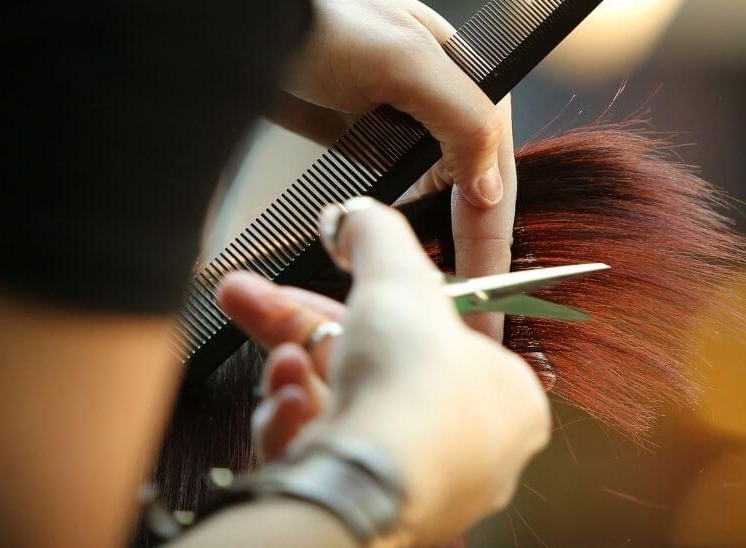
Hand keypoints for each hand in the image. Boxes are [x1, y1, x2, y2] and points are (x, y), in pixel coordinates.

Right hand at [217, 198, 549, 547]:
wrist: (373, 483)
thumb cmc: (413, 391)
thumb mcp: (398, 280)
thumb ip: (376, 237)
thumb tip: (353, 215)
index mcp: (507, 397)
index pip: (428, 338)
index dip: (361, 303)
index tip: (315, 284)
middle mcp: (473, 451)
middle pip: (374, 374)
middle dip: (301, 332)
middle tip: (247, 300)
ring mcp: (421, 490)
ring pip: (346, 420)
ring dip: (299, 381)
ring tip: (278, 363)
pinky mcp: (368, 520)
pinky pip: (330, 465)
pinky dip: (299, 432)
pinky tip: (284, 412)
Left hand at [270, 0, 516, 339]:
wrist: (251, 22)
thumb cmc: (320, 20)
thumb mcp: (402, 62)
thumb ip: (462, 118)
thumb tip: (492, 188)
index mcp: (475, 90)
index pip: (495, 181)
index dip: (492, 245)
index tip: (488, 298)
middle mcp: (451, 115)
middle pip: (475, 202)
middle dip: (473, 260)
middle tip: (474, 320)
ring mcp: (414, 133)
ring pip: (443, 209)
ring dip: (442, 254)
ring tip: (446, 305)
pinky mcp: (377, 146)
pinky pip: (404, 204)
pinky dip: (405, 238)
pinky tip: (406, 270)